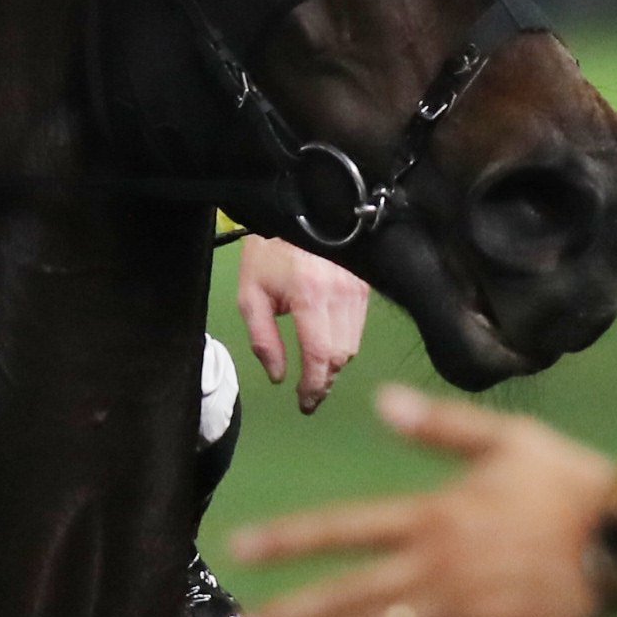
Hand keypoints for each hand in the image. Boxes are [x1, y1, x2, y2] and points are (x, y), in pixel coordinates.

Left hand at [227, 385, 616, 616]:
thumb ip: (439, 426)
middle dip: (286, 614)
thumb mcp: (505, 439)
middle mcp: (432, 566)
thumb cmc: (570, 481)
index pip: (343, 528)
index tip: (240, 547)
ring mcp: (455, 611)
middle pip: (343, 593)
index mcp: (431, 515)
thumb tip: (381, 402)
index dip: (289, 538)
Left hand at [235, 235, 372, 411]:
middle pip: (341, 356)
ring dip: (334, 363)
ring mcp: (358, 288)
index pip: (320, 356)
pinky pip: (359, 327)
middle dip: (324, 379)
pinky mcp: (365, 285)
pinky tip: (328, 344)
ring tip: (316, 371)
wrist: (294, 213)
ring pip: (353, 344)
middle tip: (309, 393)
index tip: (305, 403)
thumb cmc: (267, 254)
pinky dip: (344, 342)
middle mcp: (340, 294)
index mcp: (310, 296)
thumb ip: (264, 340)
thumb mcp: (250, 296)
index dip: (314, 386)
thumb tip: (280, 376)